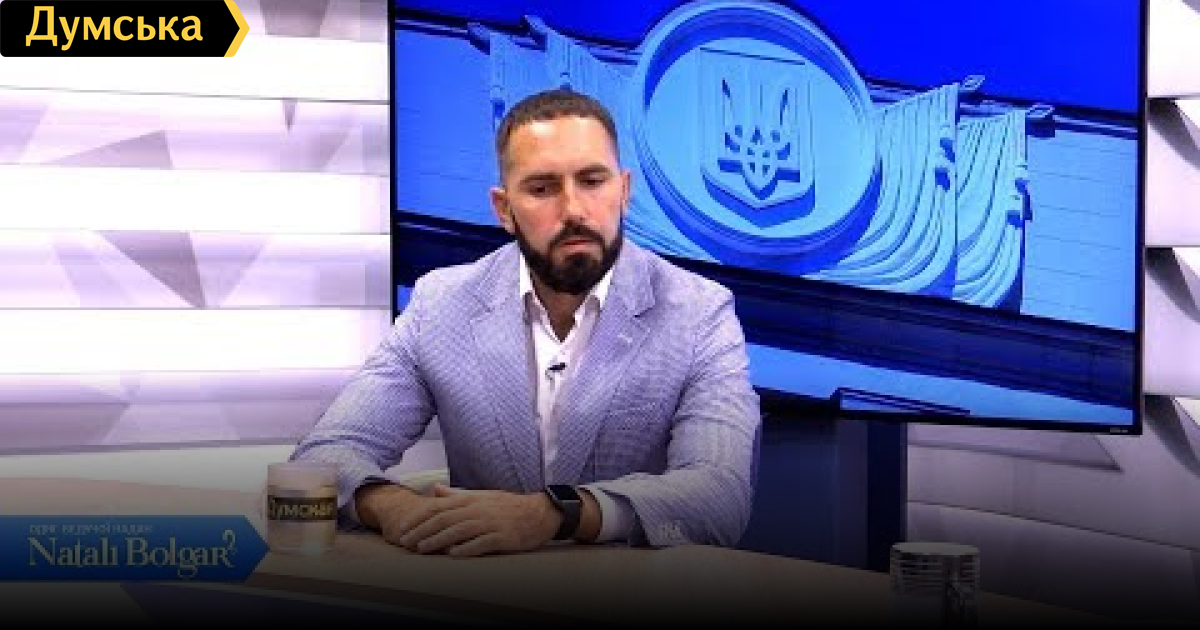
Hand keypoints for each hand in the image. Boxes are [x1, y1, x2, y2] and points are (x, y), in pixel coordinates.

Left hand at [391, 483, 559, 556]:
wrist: (538, 512)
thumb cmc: (506, 506)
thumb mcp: (480, 496)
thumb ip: (456, 495)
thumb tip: (434, 489)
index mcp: (470, 499)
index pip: (438, 507)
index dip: (418, 518)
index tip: (402, 529)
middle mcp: (477, 509)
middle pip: (444, 519)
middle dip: (421, 530)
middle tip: (404, 542)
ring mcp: (490, 523)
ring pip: (458, 530)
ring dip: (437, 540)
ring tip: (421, 549)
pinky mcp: (502, 536)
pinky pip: (481, 543)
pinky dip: (466, 548)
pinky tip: (452, 555)